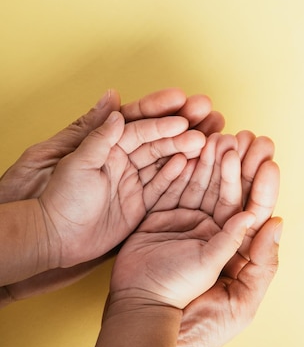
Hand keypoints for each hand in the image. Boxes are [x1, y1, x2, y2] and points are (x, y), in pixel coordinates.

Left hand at [38, 111, 205, 268]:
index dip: (161, 122)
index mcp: (105, 146)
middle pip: (156, 142)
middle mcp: (122, 160)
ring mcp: (132, 181)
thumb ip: (98, 138)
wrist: (56, 237)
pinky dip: (176, 175)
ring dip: (184, 150)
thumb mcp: (76, 164)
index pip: (138, 129)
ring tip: (205, 142)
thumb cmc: (59, 199)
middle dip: (180, 132)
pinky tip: (191, 163)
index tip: (182, 118)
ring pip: (163, 161)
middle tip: (203, 125)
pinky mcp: (139, 202)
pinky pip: (161, 186)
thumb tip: (115, 108)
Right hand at [104, 131, 280, 346]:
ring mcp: (187, 223)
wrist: (152, 325)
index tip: (268, 160)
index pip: (254, 208)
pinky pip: (170, 189)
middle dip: (238, 164)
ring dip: (210, 161)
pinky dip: (177, 171)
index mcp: (238, 246)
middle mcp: (214, 230)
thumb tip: (275, 224)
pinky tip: (186, 151)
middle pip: (229, 190)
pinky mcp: (160, 219)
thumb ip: (259, 261)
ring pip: (201, 184)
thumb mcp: (241, 298)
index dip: (261, 184)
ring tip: (217, 136)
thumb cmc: (202, 323)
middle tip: (245, 137)